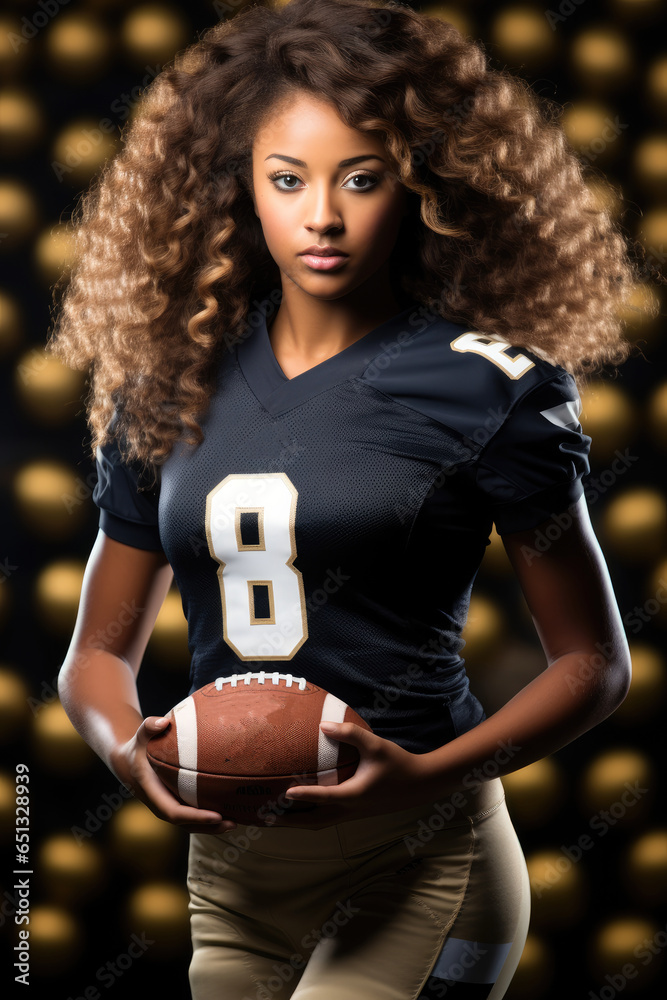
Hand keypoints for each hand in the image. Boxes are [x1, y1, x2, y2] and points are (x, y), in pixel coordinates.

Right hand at [111, 716, 237, 834]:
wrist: (129, 762)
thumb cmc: (139, 746)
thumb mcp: (141, 735)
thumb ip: (149, 726)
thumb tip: (164, 722)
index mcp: (153, 793)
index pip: (175, 812)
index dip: (197, 816)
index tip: (216, 815)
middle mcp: (160, 805)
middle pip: (187, 824)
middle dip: (209, 826)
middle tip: (234, 822)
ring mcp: (168, 806)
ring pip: (191, 824)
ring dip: (212, 827)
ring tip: (236, 822)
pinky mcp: (175, 804)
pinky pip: (192, 817)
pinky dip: (208, 820)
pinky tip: (228, 813)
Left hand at [267, 722, 434, 829]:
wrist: (420, 785)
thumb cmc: (398, 764)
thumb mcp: (376, 745)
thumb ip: (350, 734)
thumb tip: (324, 725)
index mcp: (354, 795)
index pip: (324, 798)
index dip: (304, 796)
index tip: (284, 794)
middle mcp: (350, 809)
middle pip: (315, 822)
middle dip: (290, 822)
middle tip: (266, 817)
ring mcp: (353, 814)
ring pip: (320, 824)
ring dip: (298, 822)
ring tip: (275, 818)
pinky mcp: (355, 812)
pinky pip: (327, 820)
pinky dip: (311, 818)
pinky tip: (302, 809)